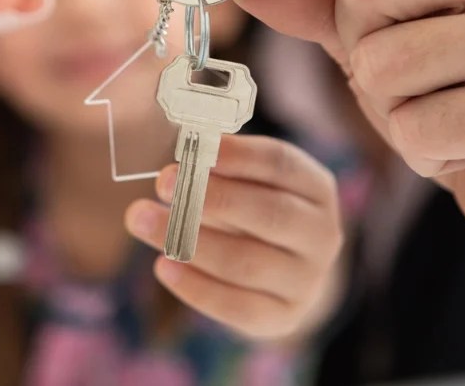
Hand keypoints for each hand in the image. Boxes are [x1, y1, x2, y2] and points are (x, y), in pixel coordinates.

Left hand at [125, 135, 343, 339]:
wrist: (285, 272)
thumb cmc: (254, 210)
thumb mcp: (249, 181)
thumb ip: (220, 168)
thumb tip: (182, 159)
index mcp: (317, 188)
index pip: (281, 164)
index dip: (237, 156)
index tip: (194, 148)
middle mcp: (322, 234)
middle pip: (269, 213)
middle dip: (211, 197)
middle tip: (162, 182)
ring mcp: (307, 280)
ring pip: (247, 263)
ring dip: (189, 241)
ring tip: (142, 219)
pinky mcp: (284, 317)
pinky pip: (237, 306)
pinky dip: (195, 287)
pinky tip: (162, 266)